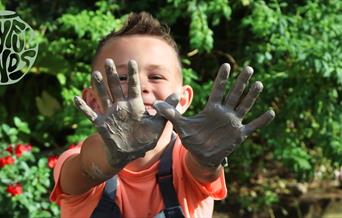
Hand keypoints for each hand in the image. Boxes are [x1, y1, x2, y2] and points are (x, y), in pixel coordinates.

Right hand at [74, 59, 177, 169]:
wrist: (131, 153)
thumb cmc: (145, 139)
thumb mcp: (159, 124)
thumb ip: (168, 109)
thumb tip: (178, 94)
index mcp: (135, 106)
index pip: (133, 87)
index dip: (132, 75)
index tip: (132, 61)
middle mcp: (122, 107)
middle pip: (116, 88)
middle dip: (113, 75)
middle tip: (108, 61)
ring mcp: (111, 115)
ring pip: (104, 97)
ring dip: (99, 86)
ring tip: (95, 74)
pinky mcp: (102, 125)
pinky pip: (90, 114)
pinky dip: (83, 107)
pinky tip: (76, 98)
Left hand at [153, 64, 274, 167]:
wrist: (201, 155)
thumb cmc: (191, 139)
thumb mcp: (180, 125)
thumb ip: (171, 113)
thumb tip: (155, 103)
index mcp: (211, 109)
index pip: (218, 90)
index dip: (222, 78)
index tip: (226, 65)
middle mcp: (224, 113)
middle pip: (234, 94)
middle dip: (241, 82)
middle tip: (248, 68)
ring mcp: (233, 123)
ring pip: (244, 106)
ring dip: (251, 96)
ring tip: (258, 84)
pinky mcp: (239, 134)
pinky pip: (252, 126)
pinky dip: (261, 120)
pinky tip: (271, 112)